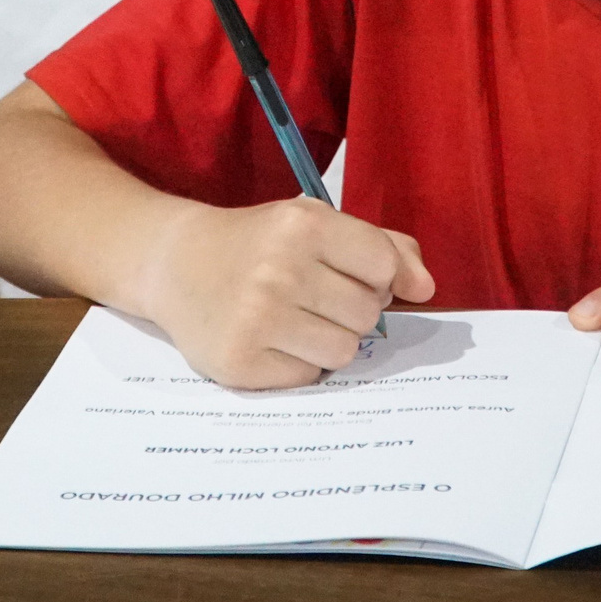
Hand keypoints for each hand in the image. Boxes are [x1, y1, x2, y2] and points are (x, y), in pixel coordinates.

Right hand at [137, 197, 434, 389]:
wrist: (174, 263)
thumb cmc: (257, 243)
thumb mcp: (314, 223)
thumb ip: (381, 247)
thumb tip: (426, 289)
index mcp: (303, 224)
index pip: (385, 267)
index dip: (378, 277)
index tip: (351, 273)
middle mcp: (280, 269)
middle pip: (367, 314)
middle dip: (350, 309)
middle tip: (312, 294)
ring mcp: (257, 319)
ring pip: (343, 351)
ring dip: (326, 340)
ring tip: (292, 318)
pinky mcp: (239, 362)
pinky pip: (307, 377)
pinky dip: (295, 363)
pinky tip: (268, 338)